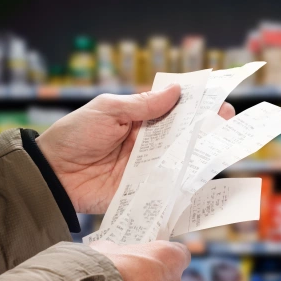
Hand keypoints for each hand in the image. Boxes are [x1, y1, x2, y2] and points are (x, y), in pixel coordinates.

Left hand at [36, 85, 235, 213]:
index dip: (196, 104)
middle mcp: (147, 142)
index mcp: (138, 118)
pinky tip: (204, 179)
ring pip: (180, 160)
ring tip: (223, 147)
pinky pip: (168, 187)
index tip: (218, 99)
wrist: (52, 174)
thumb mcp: (107, 110)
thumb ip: (142, 105)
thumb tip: (176, 91)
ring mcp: (147, 167)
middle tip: (227, 122)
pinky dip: (185, 184)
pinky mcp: (142, 190)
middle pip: (183, 135)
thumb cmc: (74, 135)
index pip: (173, 108)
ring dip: (201, 154)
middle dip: (206, 128)